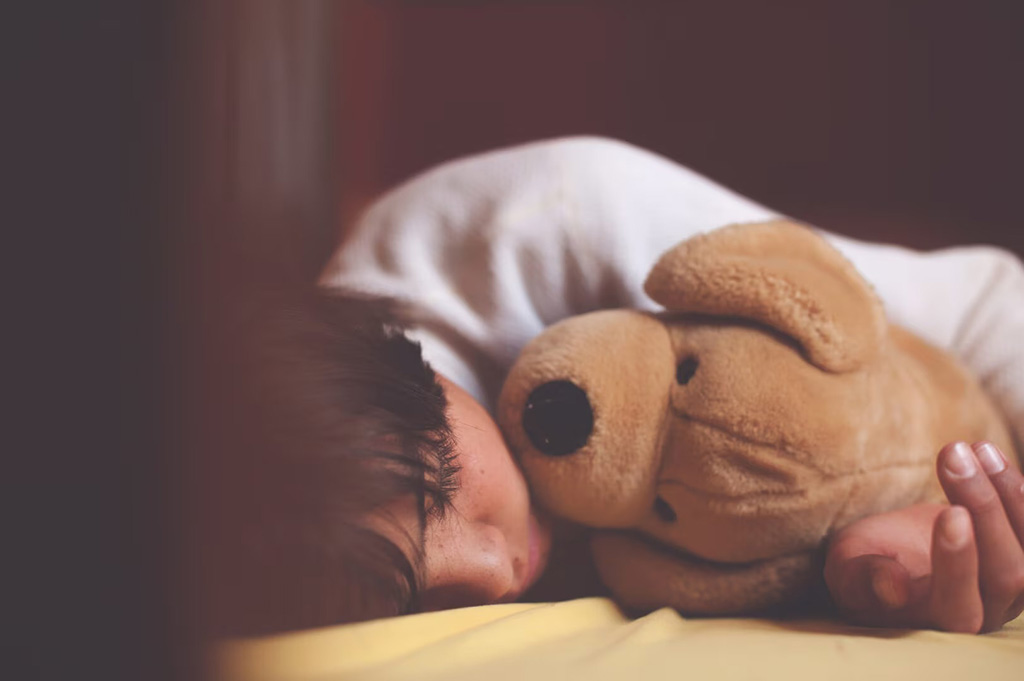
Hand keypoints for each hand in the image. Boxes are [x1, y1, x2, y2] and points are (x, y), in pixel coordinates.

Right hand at [824, 441, 1023, 632]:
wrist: (894, 552)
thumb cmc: (863, 563)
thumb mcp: (847, 569)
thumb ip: (864, 581)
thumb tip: (892, 587)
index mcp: (934, 622)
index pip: (960, 607)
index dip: (960, 563)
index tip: (951, 513)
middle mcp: (985, 614)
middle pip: (1006, 573)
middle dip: (985, 509)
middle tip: (954, 456)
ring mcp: (1012, 589)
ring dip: (1007, 494)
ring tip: (976, 449)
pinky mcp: (1021, 557)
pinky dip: (1018, 491)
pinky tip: (989, 455)